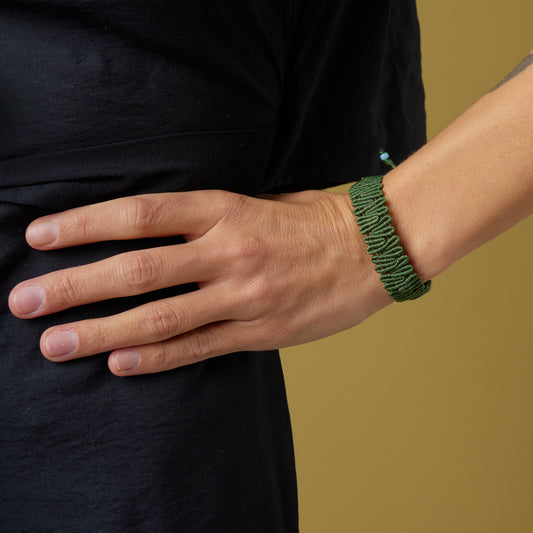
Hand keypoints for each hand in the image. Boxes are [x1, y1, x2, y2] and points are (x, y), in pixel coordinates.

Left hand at [8, 190, 390, 375]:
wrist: (375, 248)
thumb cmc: (316, 218)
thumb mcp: (259, 201)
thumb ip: (210, 218)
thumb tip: (158, 231)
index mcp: (226, 211)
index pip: (141, 214)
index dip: (85, 224)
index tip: (41, 237)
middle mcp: (228, 252)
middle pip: (137, 269)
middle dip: (74, 285)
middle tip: (24, 300)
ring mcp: (244, 296)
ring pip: (160, 317)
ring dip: (102, 331)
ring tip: (54, 342)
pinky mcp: (261, 331)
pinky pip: (199, 347)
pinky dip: (155, 359)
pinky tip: (117, 365)